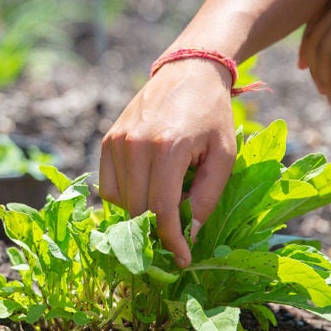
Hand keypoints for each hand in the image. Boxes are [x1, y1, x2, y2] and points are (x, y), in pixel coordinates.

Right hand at [99, 58, 236, 267]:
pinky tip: (147, 189)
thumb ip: (206, 197)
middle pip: (137, 209)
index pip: (160, 209)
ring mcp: (117, 141)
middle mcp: (135, 144)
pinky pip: (109, 185)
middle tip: (176, 241)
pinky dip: (125, 197)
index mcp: (167, 147)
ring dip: (141, 213)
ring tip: (165, 205)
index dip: (171, 241)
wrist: (189, 71)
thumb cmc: (212, 115)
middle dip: (156, 232)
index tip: (182, 260)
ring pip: (120, 201)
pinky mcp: (108, 140)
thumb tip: (188, 233)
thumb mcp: (223, 156)